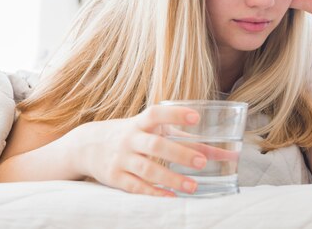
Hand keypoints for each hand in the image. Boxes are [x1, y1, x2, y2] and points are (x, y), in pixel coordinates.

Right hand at [70, 105, 210, 196]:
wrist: (87, 145)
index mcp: (141, 122)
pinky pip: (135, 186)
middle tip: (202, 162)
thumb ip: (186, 138)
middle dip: (179, 153)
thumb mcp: (153, 130)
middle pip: (155, 144)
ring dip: (170, 178)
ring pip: (147, 168)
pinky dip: (153, 192)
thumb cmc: (133, 135)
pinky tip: (171, 197)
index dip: (175, 114)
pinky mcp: (115, 177)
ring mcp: (122, 158)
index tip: (196, 117)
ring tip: (193, 187)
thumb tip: (225, 153)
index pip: (157, 114)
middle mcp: (130, 138)